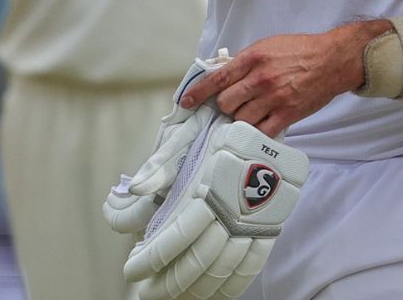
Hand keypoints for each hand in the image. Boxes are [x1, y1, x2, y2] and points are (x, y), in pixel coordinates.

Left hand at [122, 115, 307, 299]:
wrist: (268, 121)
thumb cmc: (222, 127)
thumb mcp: (189, 135)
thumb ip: (161, 163)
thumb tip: (134, 188)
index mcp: (210, 190)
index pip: (175, 238)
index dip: (151, 259)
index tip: (131, 270)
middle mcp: (233, 211)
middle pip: (197, 261)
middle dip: (167, 283)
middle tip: (146, 292)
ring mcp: (255, 222)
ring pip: (223, 269)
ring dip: (196, 289)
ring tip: (173, 296)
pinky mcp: (271, 225)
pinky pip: (252, 265)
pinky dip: (232, 285)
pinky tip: (214, 293)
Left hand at [180, 27, 376, 136]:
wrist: (332, 60)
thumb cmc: (301, 50)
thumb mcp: (268, 46)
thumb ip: (245, 61)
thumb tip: (222, 74)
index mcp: (253, 58)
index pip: (217, 78)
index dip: (198, 93)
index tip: (187, 102)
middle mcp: (260, 79)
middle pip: (226, 103)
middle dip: (226, 106)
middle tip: (234, 103)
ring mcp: (274, 99)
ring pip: (241, 118)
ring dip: (241, 118)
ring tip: (250, 112)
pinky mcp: (287, 114)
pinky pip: (261, 131)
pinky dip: (255, 131)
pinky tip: (257, 126)